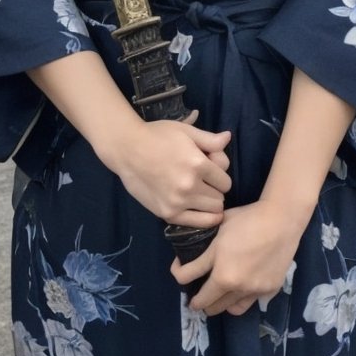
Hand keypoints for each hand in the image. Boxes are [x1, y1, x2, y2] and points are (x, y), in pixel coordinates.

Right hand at [111, 119, 231, 227]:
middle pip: (220, 198)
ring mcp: (178, 202)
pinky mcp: (167, 213)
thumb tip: (228, 138)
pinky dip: (202, 219)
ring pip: (212, 212)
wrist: (127, 149)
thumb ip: (210, 140)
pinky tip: (198, 209)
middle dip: (216, 190)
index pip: (225, 182)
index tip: (211, 170)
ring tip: (199, 194)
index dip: (220, 175)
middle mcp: (190, 186)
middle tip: (204, 182)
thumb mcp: (186, 132)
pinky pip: (196, 223)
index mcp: (198, 164)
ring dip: (209, 204)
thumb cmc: (157, 136)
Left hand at [170, 199, 302, 316]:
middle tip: (199, 291)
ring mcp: (252, 291)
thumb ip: (203, 247)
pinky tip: (239, 287)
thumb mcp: (218, 229)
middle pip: (208, 306)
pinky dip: (239, 299)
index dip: (179, 276)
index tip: (181, 273)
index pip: (189, 285)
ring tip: (219, 294)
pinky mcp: (268, 291)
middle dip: (199, 300)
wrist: (281, 220)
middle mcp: (235, 286)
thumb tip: (187, 255)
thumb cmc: (247, 219)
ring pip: (228, 309)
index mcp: (220, 271)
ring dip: (219, 303)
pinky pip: (247, 303)